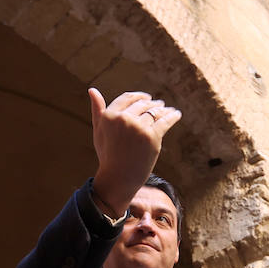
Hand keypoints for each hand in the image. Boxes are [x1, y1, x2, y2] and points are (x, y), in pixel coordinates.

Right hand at [90, 88, 181, 216]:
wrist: (119, 178)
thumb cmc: (108, 155)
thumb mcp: (99, 131)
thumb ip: (97, 110)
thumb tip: (92, 89)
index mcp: (109, 115)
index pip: (127, 98)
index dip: (138, 96)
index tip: (147, 98)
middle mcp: (123, 119)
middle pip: (142, 104)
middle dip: (152, 103)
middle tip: (160, 104)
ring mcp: (139, 127)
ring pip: (155, 112)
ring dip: (164, 109)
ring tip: (169, 110)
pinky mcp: (152, 136)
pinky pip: (165, 121)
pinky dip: (173, 116)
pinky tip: (176, 114)